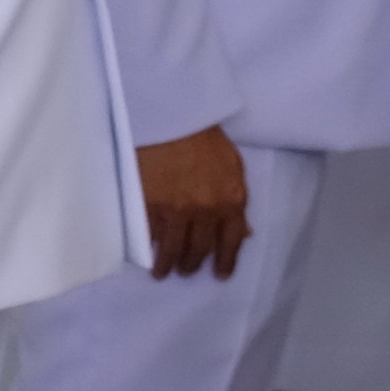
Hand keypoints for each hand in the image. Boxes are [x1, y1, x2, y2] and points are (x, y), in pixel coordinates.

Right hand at [136, 124, 251, 279]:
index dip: (226, 261)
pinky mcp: (149, 203)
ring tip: (161, 272)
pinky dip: (148, 245)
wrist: (171, 116)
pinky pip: (149, 233)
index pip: (231, 241)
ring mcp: (175, 209)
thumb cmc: (204, 136)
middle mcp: (205, 210)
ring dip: (167, 264)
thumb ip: (237, 199)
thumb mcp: (233, 166)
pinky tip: (146, 251)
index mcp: (231, 200)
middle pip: (199, 248)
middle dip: (192, 264)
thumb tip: (243, 231)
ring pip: (172, 247)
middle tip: (186, 271)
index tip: (220, 274)